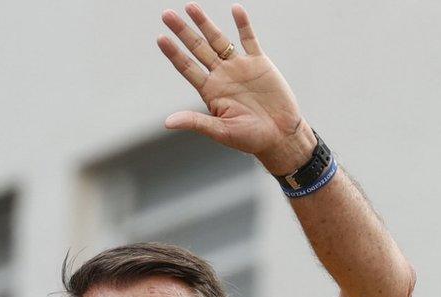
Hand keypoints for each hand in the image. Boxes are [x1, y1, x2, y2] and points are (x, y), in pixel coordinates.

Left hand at [157, 3, 315, 174]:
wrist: (279, 135)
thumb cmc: (249, 138)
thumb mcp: (220, 131)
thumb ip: (195, 122)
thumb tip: (168, 123)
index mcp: (209, 91)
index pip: (186, 67)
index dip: (173, 53)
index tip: (160, 38)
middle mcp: (221, 75)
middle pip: (198, 48)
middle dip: (183, 31)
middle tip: (166, 14)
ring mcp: (239, 67)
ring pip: (218, 40)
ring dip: (205, 23)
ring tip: (190, 7)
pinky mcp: (259, 63)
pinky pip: (249, 39)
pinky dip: (243, 25)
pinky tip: (235, 9)